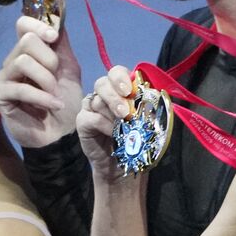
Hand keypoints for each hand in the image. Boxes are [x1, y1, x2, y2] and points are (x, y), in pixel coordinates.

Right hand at [0, 16, 83, 148]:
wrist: (62, 133)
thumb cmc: (65, 101)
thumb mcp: (69, 70)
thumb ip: (62, 46)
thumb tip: (58, 19)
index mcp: (29, 52)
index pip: (23, 25)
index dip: (38, 25)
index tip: (54, 37)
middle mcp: (12, 60)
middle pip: (27, 41)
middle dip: (49, 60)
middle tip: (56, 78)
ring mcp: (3, 77)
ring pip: (23, 61)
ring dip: (46, 80)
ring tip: (54, 95)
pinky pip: (19, 87)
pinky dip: (41, 96)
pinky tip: (52, 105)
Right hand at [75, 66, 137, 180]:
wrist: (121, 163)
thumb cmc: (135, 139)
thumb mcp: (145, 120)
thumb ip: (145, 106)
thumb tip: (152, 95)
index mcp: (120, 90)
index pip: (116, 72)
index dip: (120, 78)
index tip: (129, 91)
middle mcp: (104, 95)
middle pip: (103, 83)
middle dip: (115, 96)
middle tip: (125, 112)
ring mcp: (91, 107)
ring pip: (97, 100)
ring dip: (111, 113)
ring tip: (123, 125)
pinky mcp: (82, 121)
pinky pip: (92, 117)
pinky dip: (104, 125)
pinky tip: (112, 133)